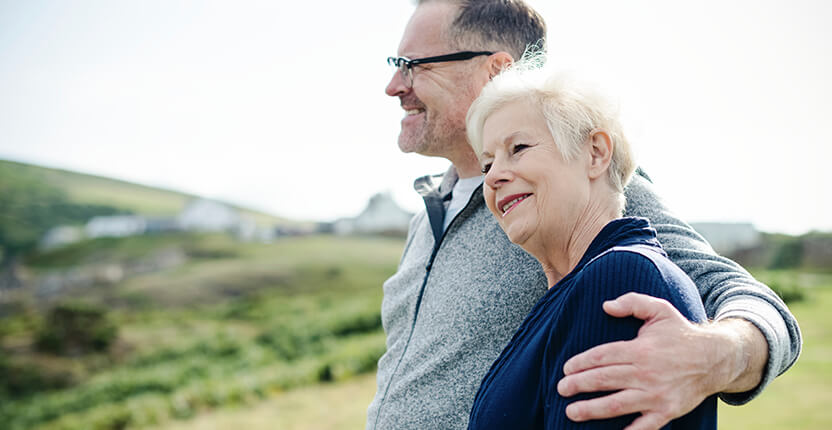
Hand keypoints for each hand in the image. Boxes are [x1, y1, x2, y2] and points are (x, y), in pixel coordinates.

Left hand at [556, 292, 764, 429]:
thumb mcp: (659, 309)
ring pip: (617, 404)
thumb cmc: (680, 333)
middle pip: (604, 380)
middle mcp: (646, 373)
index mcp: (640, 349)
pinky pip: (644, 427)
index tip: (566, 369)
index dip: (581, 363)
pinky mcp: (667, 411)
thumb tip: (605, 305)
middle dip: (578, 385)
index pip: (602, 356)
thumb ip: (632, 302)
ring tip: (571, 412)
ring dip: (591, 409)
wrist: (715, 358)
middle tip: (561, 389)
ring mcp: (656, 395)